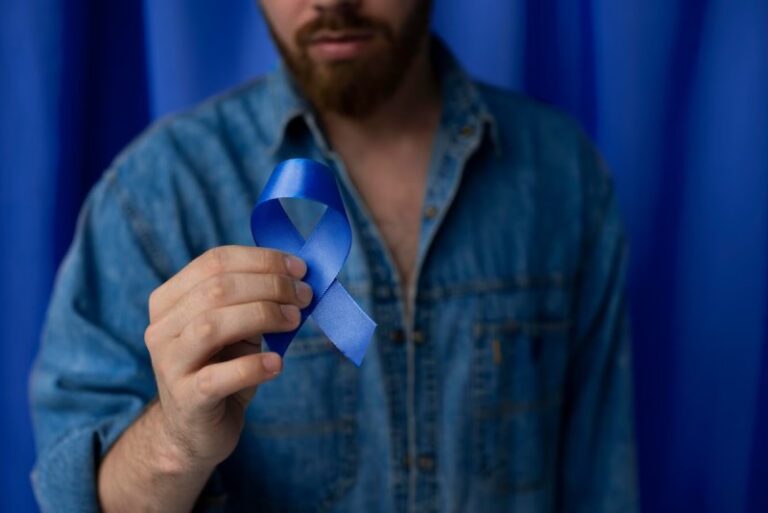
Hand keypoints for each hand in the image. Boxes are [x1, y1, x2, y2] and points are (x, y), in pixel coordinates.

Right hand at [143, 245, 311, 469]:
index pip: (214, 262)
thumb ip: (254, 299)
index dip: (262, 260)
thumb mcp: (235, 327)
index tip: (300, 268)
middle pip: (216, 289)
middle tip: (304, 295)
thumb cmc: (221, 367)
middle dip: (270, 286)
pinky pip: (219, 377)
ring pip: (212, 325)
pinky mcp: (186, 399)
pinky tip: (277, 364)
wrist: (195, 429)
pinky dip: (254, 366)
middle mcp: (162, 327)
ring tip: (294, 321)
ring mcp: (170, 364)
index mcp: (170, 299)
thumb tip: (298, 276)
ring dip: (263, 316)